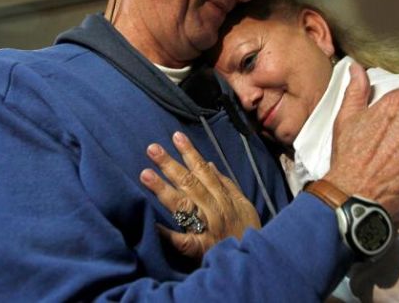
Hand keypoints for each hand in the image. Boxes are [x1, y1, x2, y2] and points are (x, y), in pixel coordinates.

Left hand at [140, 132, 260, 258]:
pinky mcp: (200, 249)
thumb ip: (225, 184)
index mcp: (223, 197)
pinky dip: (167, 234)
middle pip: (189, 184)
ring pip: (183, 205)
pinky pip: (182, 241)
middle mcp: (213, 209)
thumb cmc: (246, 230)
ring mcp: (206, 228)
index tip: (176, 136)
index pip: (204, 171)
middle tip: (152, 149)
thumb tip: (209, 164)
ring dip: (164, 189)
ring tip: (145, 174)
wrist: (253, 261)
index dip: (190, 153)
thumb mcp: (243, 203)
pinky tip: (152, 224)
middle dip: (170, 165)